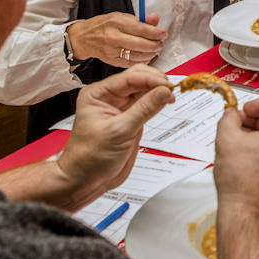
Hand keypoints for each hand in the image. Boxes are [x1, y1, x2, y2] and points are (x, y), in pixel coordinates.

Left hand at [55, 65, 172, 206]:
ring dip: (158, 91)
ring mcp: (121, 108)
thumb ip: (144, 110)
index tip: (168, 85)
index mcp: (98, 94)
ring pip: (144, 91)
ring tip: (172, 96)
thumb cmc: (89, 157)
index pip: (129, 78)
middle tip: (172, 90)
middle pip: (138, 79)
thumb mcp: (119, 131)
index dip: (150, 80)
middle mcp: (109, 98)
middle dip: (156, 81)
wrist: (86, 180)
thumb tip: (163, 92)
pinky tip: (166, 103)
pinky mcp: (130, 120)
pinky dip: (158, 103)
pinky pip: (147, 105)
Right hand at [66, 12, 165, 66]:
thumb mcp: (121, 17)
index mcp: (117, 23)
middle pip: (142, 45)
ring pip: (139, 56)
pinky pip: (132, 63)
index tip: (163, 34)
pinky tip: (145, 56)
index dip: (156, 33)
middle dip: (156, 45)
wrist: (84, 38)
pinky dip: (142, 61)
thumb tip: (155, 18)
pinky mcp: (112, 61)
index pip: (142, 29)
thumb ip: (140, 20)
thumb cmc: (105, 25)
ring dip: (151, 54)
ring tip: (154, 49)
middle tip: (160, 43)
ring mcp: (112, 51)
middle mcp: (114, 37)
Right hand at [214, 96, 258, 219]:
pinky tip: (249, 155)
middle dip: (258, 120)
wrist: (247, 213)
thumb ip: (230, 117)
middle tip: (239, 124)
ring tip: (240, 141)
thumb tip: (233, 114)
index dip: (258, 104)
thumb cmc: (242, 182)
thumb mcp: (227, 138)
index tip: (245, 111)